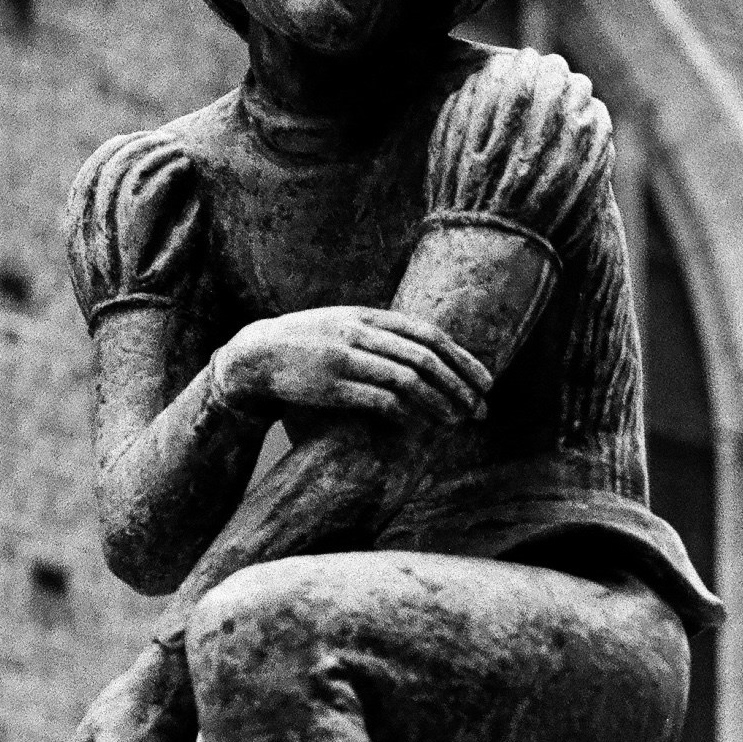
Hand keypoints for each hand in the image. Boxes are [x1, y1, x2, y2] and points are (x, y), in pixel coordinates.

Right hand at [214, 307, 489, 426]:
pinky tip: (420, 425)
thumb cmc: (308, 345)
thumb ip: (381, 332)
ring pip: (408, 381)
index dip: (462, 359)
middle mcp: (360, 334)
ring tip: (456, 420)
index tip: (486, 382)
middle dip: (459, 386)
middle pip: (425, 359)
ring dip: (438, 402)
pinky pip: (380, 401)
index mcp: (367, 316)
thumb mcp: (344, 324)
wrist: (256, 356)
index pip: (428, 335)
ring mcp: (345, 360)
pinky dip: (406, 414)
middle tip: (479, 409)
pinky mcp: (331, 387)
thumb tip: (429, 351)